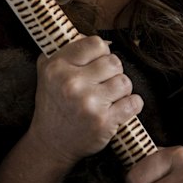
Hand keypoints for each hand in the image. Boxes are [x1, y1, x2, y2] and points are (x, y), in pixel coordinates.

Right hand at [27, 35, 143, 167]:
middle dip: (112, 73)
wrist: (51, 143)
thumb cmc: (54, 103)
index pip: (96, 44)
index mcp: (57, 66)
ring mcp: (88, 103)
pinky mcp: (103, 122)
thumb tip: (98, 39)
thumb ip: (68, 48)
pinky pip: (134, 103)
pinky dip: (132, 105)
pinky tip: (120, 108)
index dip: (101, 54)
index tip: (96, 65)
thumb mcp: (48, 70)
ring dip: (122, 90)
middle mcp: (71, 83)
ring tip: (109, 97)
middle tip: (102, 84)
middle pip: (114, 62)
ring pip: (125, 82)